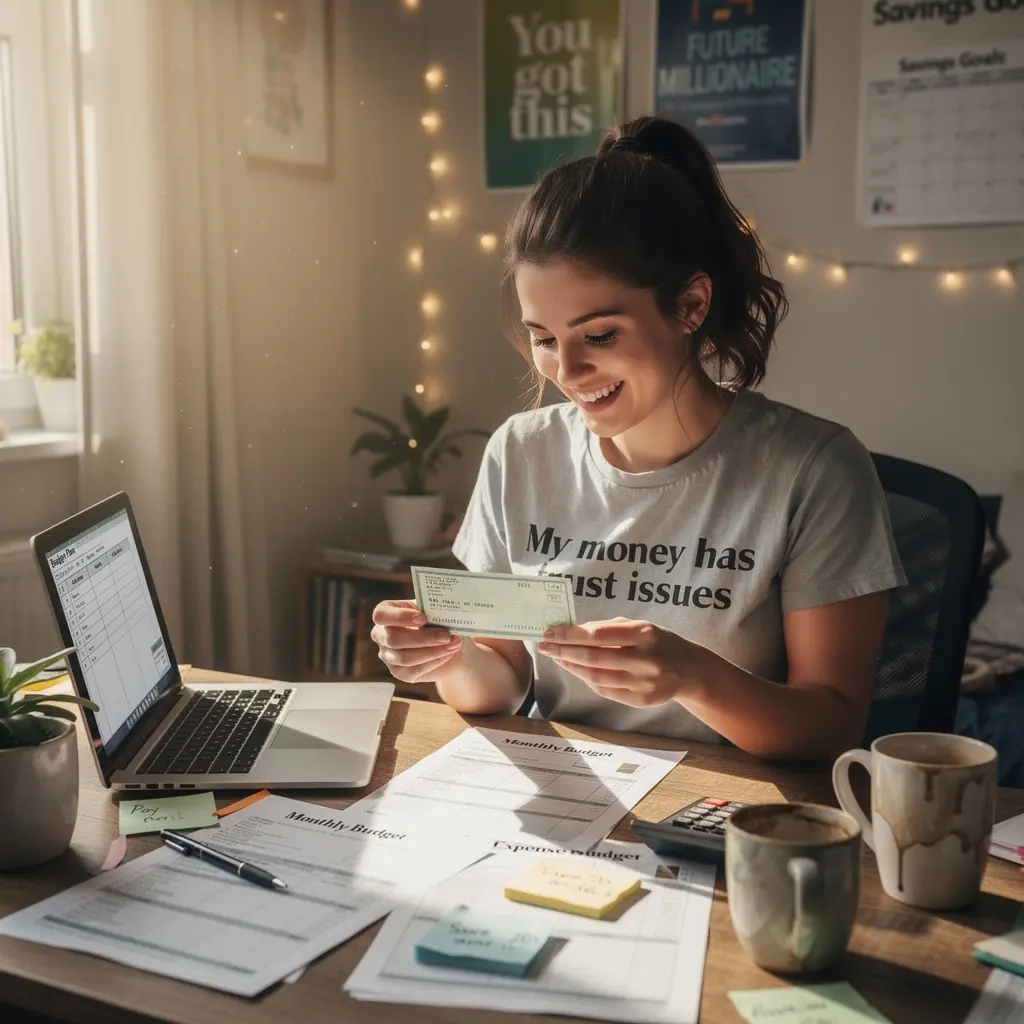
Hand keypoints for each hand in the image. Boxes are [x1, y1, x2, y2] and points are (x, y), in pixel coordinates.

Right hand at [370, 600, 462, 684]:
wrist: (448, 643)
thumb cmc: (438, 621)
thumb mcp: (434, 610)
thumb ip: (434, 610)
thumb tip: (444, 615)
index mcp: (387, 613)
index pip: (381, 614)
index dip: (401, 617)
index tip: (424, 618)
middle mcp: (381, 635)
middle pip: (393, 639)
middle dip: (423, 638)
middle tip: (446, 635)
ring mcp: (388, 656)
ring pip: (405, 658)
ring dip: (433, 651)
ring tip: (453, 644)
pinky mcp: (400, 673)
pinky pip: (414, 670)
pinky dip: (435, 661)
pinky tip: (448, 653)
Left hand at [538, 617, 701, 707]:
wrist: (691, 670)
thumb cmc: (661, 642)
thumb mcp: (642, 626)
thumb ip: (610, 627)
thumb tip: (575, 630)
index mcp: (644, 634)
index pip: (597, 634)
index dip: (570, 634)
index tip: (551, 631)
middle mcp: (645, 660)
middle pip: (593, 657)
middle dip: (564, 651)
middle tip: (545, 645)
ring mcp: (643, 683)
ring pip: (596, 677)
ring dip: (571, 667)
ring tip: (557, 657)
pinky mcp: (641, 700)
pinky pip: (605, 690)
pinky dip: (587, 679)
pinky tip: (576, 670)